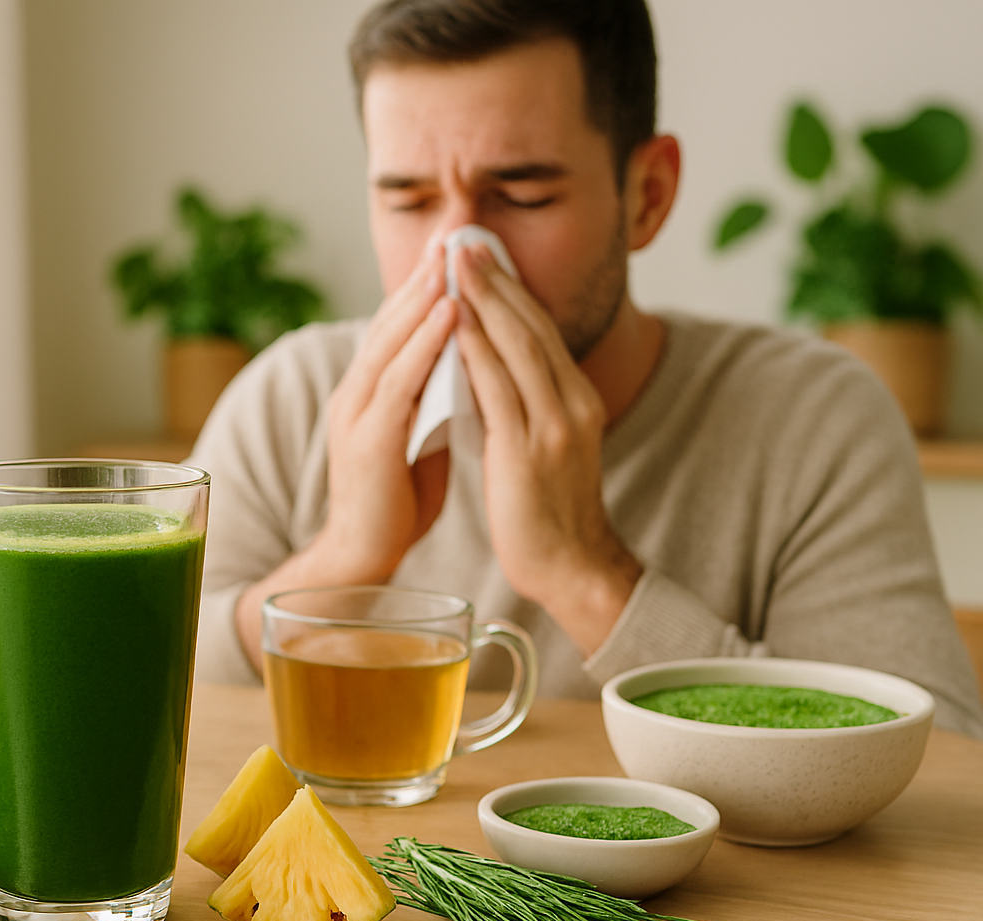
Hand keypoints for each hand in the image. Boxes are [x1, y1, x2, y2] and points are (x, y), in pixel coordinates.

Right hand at [314, 236, 459, 581]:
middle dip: (422, 277)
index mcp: (368, 393)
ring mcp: (356, 415)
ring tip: (453, 259)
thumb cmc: (395, 502)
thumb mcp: (418, 436)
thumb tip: (466, 366)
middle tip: (453, 234)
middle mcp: (355, 395)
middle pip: (389, 322)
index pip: (396, 328)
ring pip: (392, 343)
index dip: (423, 289)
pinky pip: (399, 381)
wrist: (363, 559)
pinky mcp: (368, 440)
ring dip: (423, 298)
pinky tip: (450, 315)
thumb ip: (433, 399)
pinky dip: (425, 344)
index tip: (454, 252)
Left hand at [452, 243, 641, 654]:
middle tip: (466, 240)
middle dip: (497, 280)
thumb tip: (487, 372)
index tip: (483, 256)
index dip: (511, 290)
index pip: (540, 332)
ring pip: (517, 348)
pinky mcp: (530, 451)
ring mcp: (554, 426)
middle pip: (531, 327)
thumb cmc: (547, 513)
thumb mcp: (543, 446)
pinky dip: (477, 350)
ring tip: (455, 264)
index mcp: (577, 400)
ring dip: (484, 301)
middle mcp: (572, 404)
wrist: (573, 568)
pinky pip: (500, 389)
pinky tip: (455, 323)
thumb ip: (524, 406)